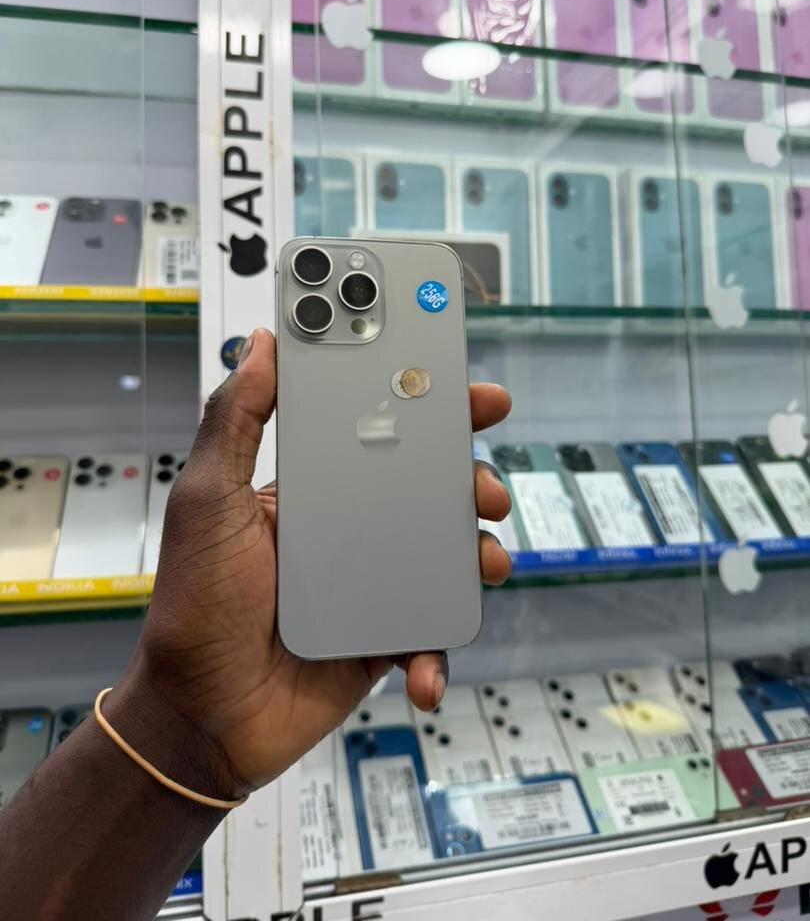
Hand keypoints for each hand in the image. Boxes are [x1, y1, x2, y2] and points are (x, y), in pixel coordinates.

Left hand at [113, 328, 511, 797]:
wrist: (203, 717)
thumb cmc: (196, 604)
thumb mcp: (208, 501)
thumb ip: (236, 421)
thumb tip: (262, 343)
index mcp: (313, 490)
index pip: (377, 432)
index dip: (426, 407)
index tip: (467, 392)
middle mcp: (350, 530)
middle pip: (429, 490)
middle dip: (470, 479)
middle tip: (484, 487)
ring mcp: (372, 586)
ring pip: (447, 556)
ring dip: (478, 555)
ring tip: (482, 563)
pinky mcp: (385, 640)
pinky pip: (432, 635)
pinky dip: (438, 651)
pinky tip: (422, 667)